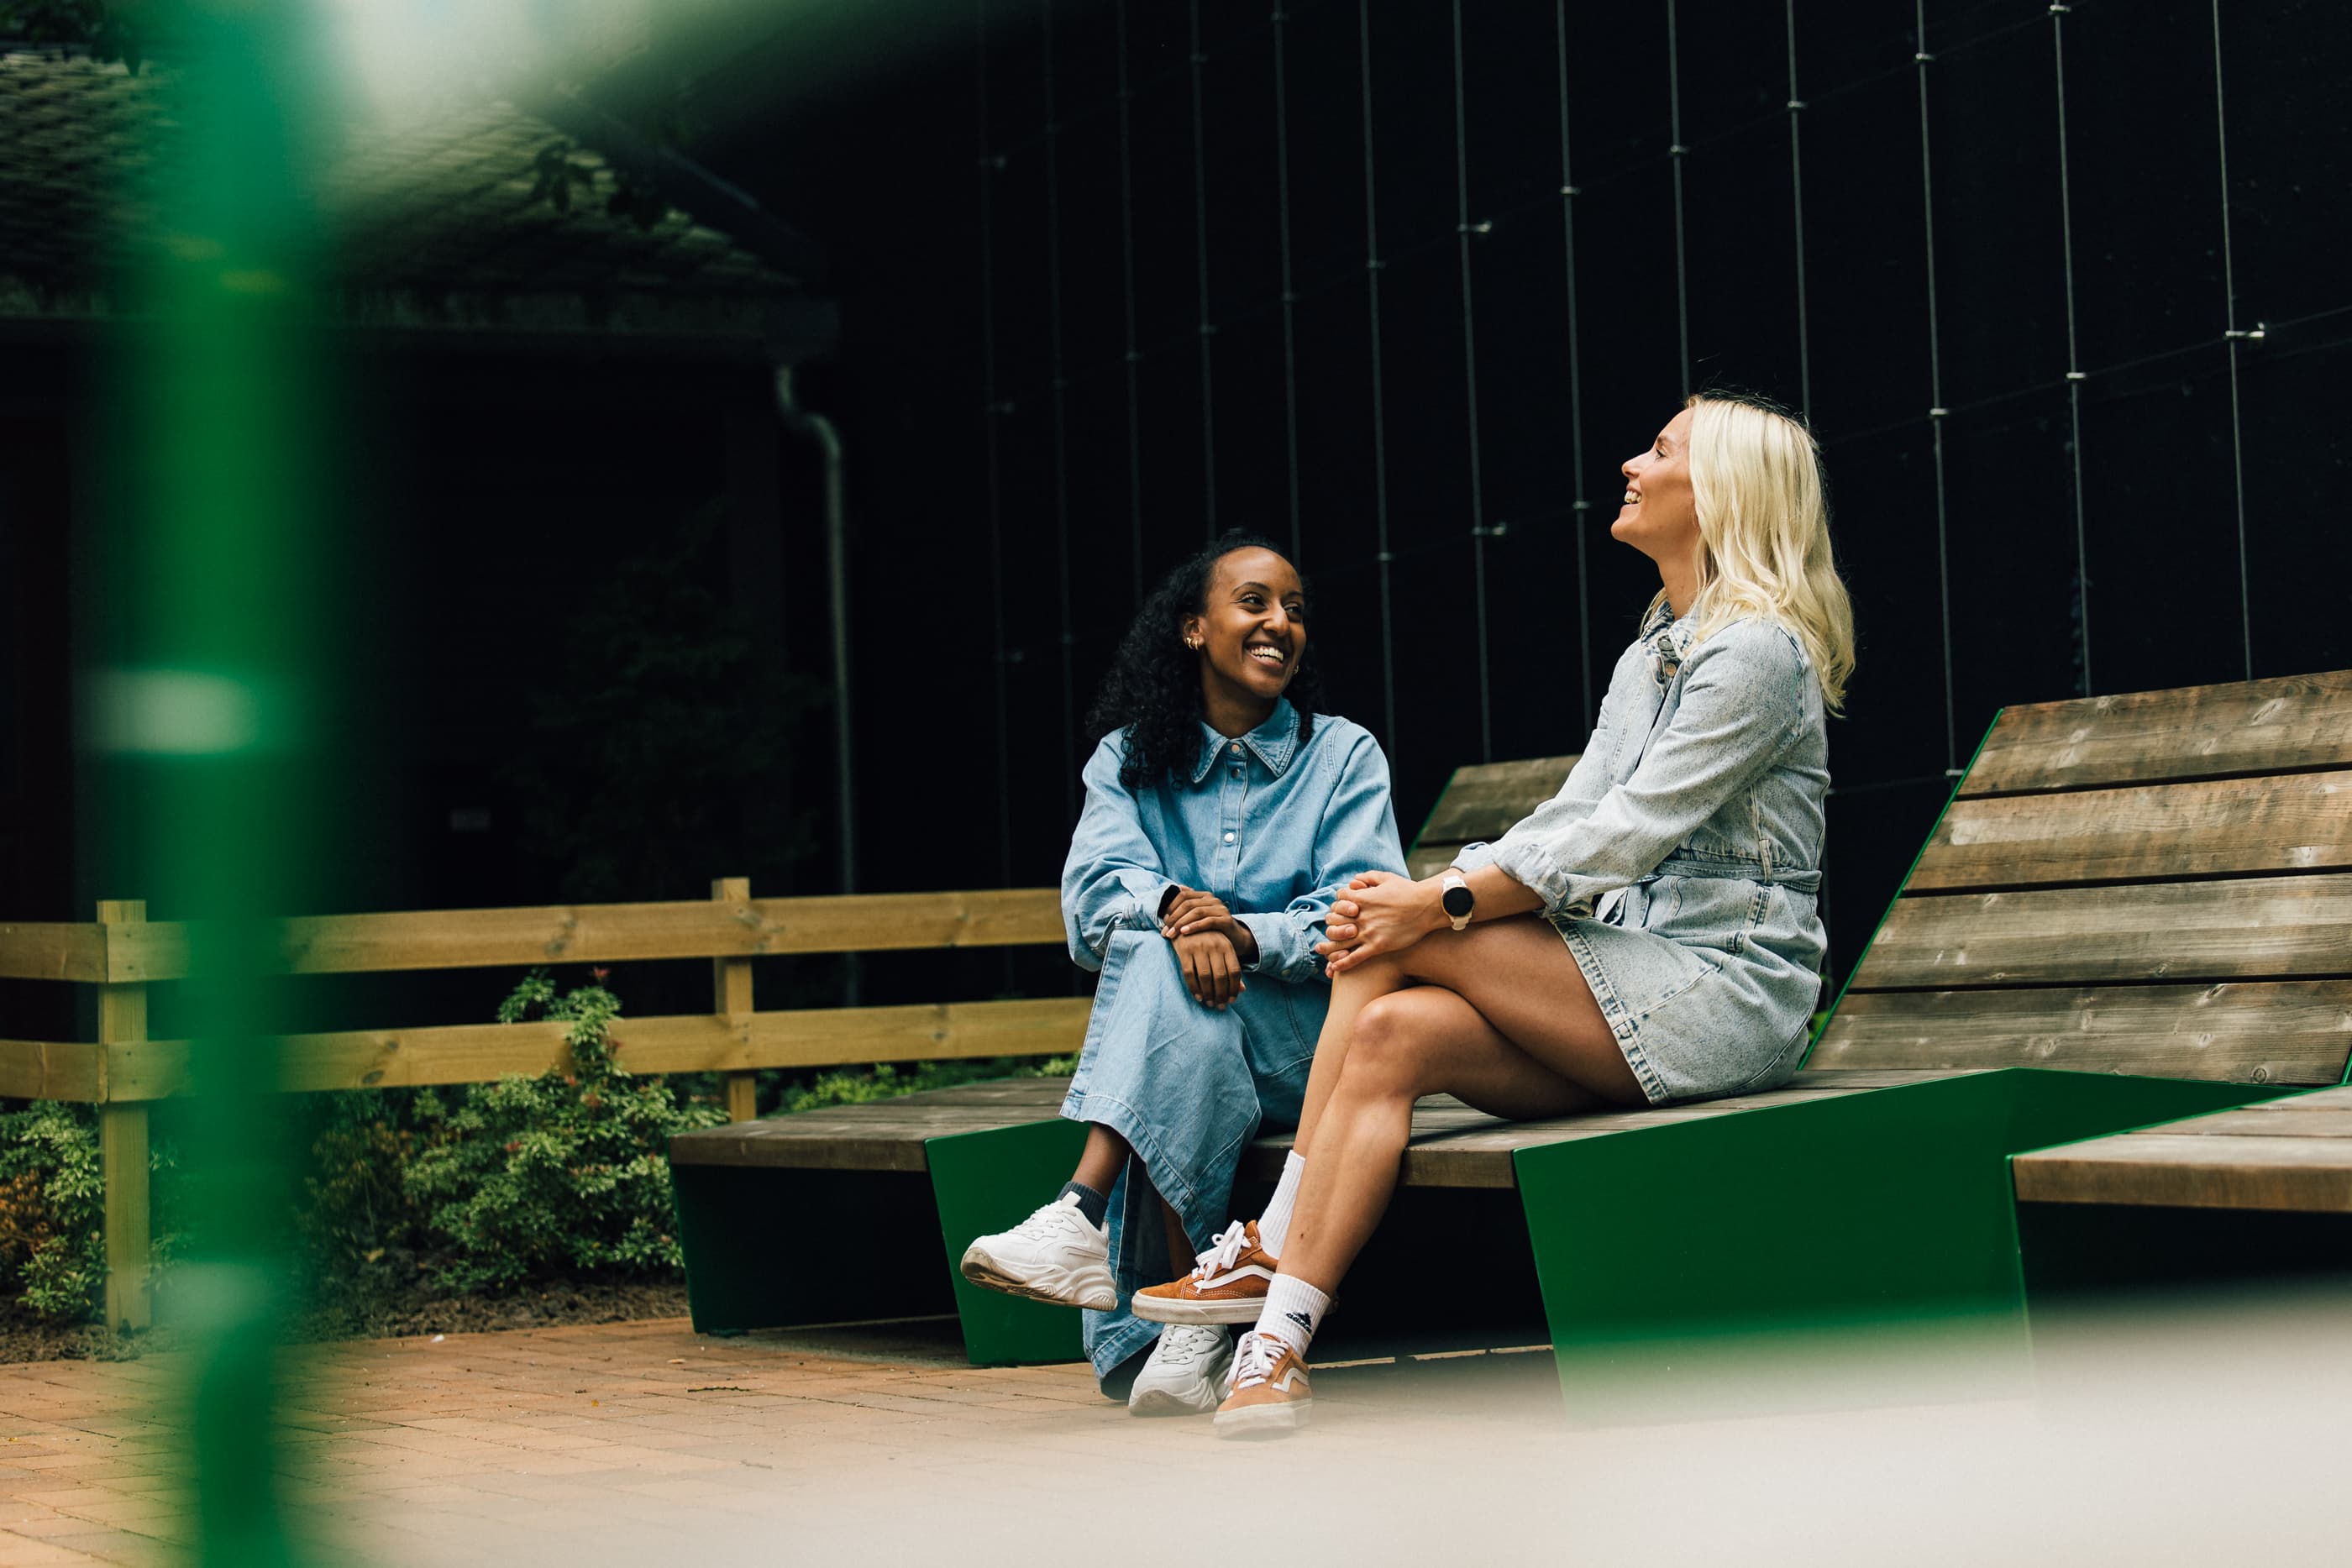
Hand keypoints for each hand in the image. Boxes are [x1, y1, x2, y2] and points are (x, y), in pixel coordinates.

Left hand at [1164, 888, 1258, 964]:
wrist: (1236, 939)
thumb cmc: (1213, 929)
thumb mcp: (1200, 916)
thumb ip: (1189, 903)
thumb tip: (1177, 888)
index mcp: (1204, 896)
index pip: (1183, 895)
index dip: (1170, 907)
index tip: (1163, 921)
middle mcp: (1213, 899)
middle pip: (1188, 904)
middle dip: (1173, 918)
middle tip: (1165, 931)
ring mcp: (1220, 909)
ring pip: (1196, 912)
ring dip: (1181, 923)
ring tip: (1171, 934)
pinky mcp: (1226, 920)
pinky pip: (1208, 921)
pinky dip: (1194, 926)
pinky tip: (1184, 932)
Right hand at [1173, 930, 1245, 1007]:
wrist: (1185, 922)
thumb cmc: (1207, 940)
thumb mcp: (1222, 949)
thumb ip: (1231, 968)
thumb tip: (1242, 990)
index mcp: (1227, 946)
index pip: (1234, 971)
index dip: (1234, 988)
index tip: (1232, 1000)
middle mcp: (1214, 946)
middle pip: (1221, 976)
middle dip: (1221, 994)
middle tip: (1220, 1006)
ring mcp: (1199, 947)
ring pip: (1205, 977)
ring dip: (1208, 994)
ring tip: (1209, 1003)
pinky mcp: (1184, 950)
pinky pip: (1189, 974)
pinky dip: (1194, 988)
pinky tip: (1198, 997)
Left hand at [1314, 870, 1446, 976]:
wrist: (1427, 906)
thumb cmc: (1408, 891)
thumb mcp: (1386, 877)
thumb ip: (1368, 877)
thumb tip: (1354, 880)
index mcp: (1361, 898)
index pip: (1337, 901)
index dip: (1337, 905)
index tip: (1341, 909)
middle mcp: (1361, 916)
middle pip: (1333, 922)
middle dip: (1331, 925)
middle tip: (1331, 929)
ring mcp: (1369, 932)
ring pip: (1340, 943)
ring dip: (1328, 948)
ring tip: (1321, 951)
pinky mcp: (1378, 946)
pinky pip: (1355, 958)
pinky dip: (1343, 964)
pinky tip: (1335, 968)